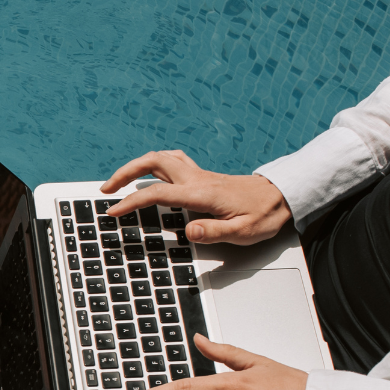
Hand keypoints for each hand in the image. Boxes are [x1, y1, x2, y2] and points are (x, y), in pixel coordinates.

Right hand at [100, 149, 290, 245]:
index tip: (114, 211)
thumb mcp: (244, 231)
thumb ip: (215, 231)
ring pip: (161, 157)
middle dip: (125, 173)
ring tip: (119, 180)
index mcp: (202, 194)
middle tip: (107, 189)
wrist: (283, 196)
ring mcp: (199, 174)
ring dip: (136, 165)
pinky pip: (172, 161)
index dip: (132, 202)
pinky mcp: (202, 176)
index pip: (158, 193)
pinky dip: (154, 164)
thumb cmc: (264, 215)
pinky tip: (148, 174)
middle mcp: (197, 179)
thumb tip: (189, 232)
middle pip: (153, 162)